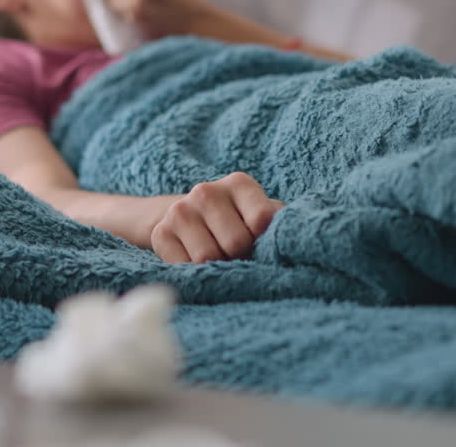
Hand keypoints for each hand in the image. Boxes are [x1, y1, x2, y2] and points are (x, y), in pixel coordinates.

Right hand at [150, 172, 283, 263]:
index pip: (262, 220)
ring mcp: (180, 210)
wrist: (189, 218)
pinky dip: (195, 271)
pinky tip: (196, 259)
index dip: (263, 241)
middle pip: (235, 243)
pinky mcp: (160, 232)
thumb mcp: (261, 215)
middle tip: (237, 254)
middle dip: (240, 256)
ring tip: (218, 256)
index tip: (259, 242)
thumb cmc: (237, 222)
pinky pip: (184, 266)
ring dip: (217, 266)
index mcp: (239, 183)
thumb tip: (296, 243)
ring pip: (208, 258)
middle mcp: (206, 191)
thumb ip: (279, 223)